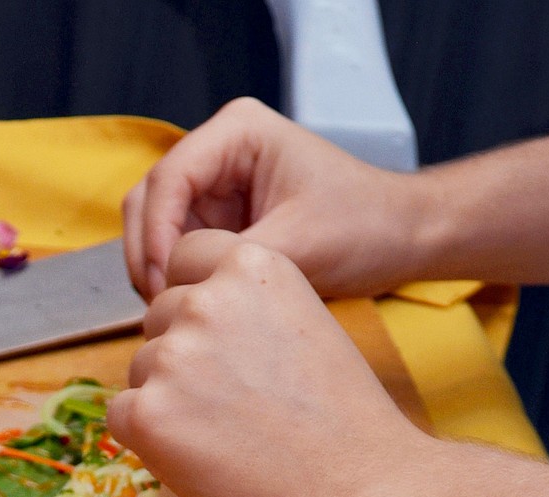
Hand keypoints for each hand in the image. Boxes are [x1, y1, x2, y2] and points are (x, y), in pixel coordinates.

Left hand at [107, 228, 422, 496]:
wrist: (360, 494)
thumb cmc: (348, 428)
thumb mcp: (308, 331)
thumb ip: (250, 317)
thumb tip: (197, 337)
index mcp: (252, 267)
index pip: (187, 259)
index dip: (198, 302)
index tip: (223, 342)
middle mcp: (204, 299)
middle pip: (160, 319)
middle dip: (183, 357)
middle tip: (237, 408)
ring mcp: (171, 355)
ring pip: (142, 372)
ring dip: (170, 402)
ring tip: (231, 440)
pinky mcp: (147, 413)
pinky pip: (122, 418)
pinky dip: (151, 442)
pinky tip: (203, 461)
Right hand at [121, 97, 421, 301]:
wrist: (401, 238)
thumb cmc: (365, 225)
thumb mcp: (300, 245)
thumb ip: (235, 260)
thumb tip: (182, 289)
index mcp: (238, 133)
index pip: (168, 178)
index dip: (156, 235)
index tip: (164, 283)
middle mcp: (219, 153)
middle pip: (148, 200)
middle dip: (147, 253)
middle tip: (160, 306)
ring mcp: (218, 189)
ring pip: (156, 228)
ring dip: (157, 269)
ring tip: (173, 312)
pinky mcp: (223, 223)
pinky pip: (179, 250)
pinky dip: (176, 279)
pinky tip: (189, 308)